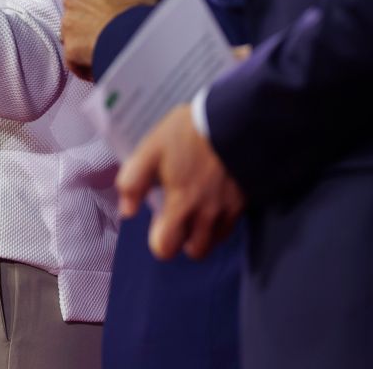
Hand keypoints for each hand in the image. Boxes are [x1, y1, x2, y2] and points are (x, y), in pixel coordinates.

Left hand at [62, 0, 158, 79]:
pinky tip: (100, 61)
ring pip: (73, 31)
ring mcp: (68, 26)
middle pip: (77, 7)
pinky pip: (74, 57)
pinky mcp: (70, 50)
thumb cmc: (138, 10)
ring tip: (107, 43)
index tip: (115, 3)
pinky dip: (84, 62)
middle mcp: (70, 1)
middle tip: (111, 24)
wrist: (133, 42)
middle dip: (90, 14)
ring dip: (86, 36)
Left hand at [116, 104, 244, 260]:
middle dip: (183, 242)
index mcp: (181, 204)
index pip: (166, 248)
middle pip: (196, 251)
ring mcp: (229, 209)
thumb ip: (133, 182)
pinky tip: (213, 203)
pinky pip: (232, 225)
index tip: (159, 225)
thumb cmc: (187, 134)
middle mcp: (207, 215)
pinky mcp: (245, 200)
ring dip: (203, 234)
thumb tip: (127, 211)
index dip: (159, 242)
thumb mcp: (151, 150)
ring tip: (195, 213)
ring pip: (215, 241)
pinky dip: (221, 223)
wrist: (234, 120)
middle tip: (178, 221)